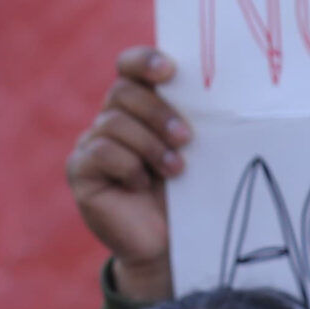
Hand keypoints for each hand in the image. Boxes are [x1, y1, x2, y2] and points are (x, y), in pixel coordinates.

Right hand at [66, 46, 186, 302]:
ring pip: (114, 122)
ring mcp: (92, 143)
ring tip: (176, 170)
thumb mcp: (200, 154)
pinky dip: (128, 166)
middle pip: (123, 92)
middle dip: (157, 112)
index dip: (144, 61)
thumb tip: (228, 91)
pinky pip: (100, 152)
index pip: (129, 67)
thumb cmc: (192, 195)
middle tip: (186, 138)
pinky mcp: (81, 171)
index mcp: (141, 107)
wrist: (173, 246)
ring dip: (150, 145)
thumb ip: (200, 122)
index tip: (170, 71)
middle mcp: (112, 119)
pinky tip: (142, 185)